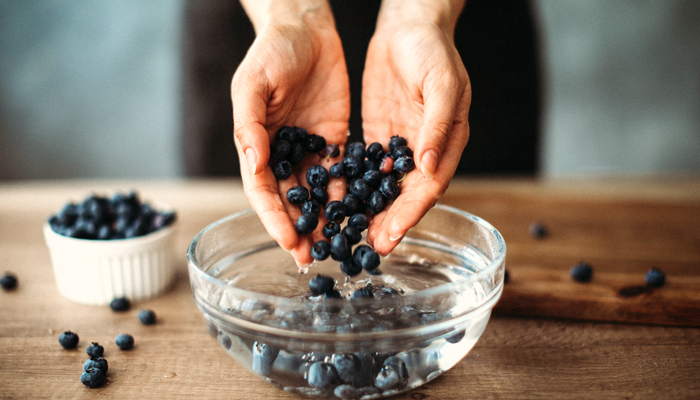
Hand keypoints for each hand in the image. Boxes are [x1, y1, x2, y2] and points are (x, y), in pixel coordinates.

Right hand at [231, 1, 349, 264]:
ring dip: (323, 220)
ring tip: (335, 245)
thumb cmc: (271, 51)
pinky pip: (340, 173)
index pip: (262, 190)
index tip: (289, 241)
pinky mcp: (333, 140)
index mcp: (256, 144)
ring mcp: (308, 149)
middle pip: (289, 200)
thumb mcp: (252, 84)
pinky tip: (356, 214)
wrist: (306, 26)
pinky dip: (346, 194)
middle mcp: (281, 154)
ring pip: (315, 194)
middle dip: (299, 229)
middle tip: (312, 257)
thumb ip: (249, 125)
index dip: (274, 218)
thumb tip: (254, 166)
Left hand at [362, 0, 470, 254]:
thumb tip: (429, 166)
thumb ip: (437, 126)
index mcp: (447, 142)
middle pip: (406, 195)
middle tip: (368, 247)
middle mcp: (425, 150)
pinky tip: (340, 204)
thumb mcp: (441, 83)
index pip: (428, 187)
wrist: (408, 25)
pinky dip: (357, 188)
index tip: (392, 236)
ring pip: (386, 188)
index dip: (410, 214)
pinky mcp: (379, 136)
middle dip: (389, 222)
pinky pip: (367, 168)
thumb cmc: (432, 50)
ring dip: (371, 212)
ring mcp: (400, 145)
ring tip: (352, 234)